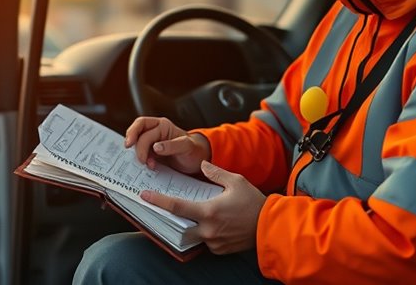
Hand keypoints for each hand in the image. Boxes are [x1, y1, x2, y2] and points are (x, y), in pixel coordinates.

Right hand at [124, 116, 210, 173]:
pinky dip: (142, 162)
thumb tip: (156, 147)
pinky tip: (150, 167)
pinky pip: (142, 156)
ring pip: (137, 147)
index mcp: (162, 126)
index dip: (133, 132)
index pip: (142, 124)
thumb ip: (172, 145)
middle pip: (137, 136)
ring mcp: (152, 145)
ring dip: (139, 156)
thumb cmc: (194, 150)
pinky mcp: (151, 155)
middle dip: (136, 148)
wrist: (197, 161)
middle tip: (141, 160)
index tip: (129, 144)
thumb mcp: (186, 147)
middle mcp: (155, 133)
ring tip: (149, 164)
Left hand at [142, 160, 265, 254]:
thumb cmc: (254, 202)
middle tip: (169, 213)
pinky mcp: (221, 250)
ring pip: (193, 236)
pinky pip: (207, 243)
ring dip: (193, 227)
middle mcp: (208, 230)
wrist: (271, 226)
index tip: (145, 196)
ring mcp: (214, 242)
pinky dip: (206, 234)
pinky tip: (216, 225)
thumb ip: (216, 173)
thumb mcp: (236, 181)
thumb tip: (202, 165)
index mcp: (208, 211)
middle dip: (173, 221)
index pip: (176, 207)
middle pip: (179, 228)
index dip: (158, 201)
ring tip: (200, 217)